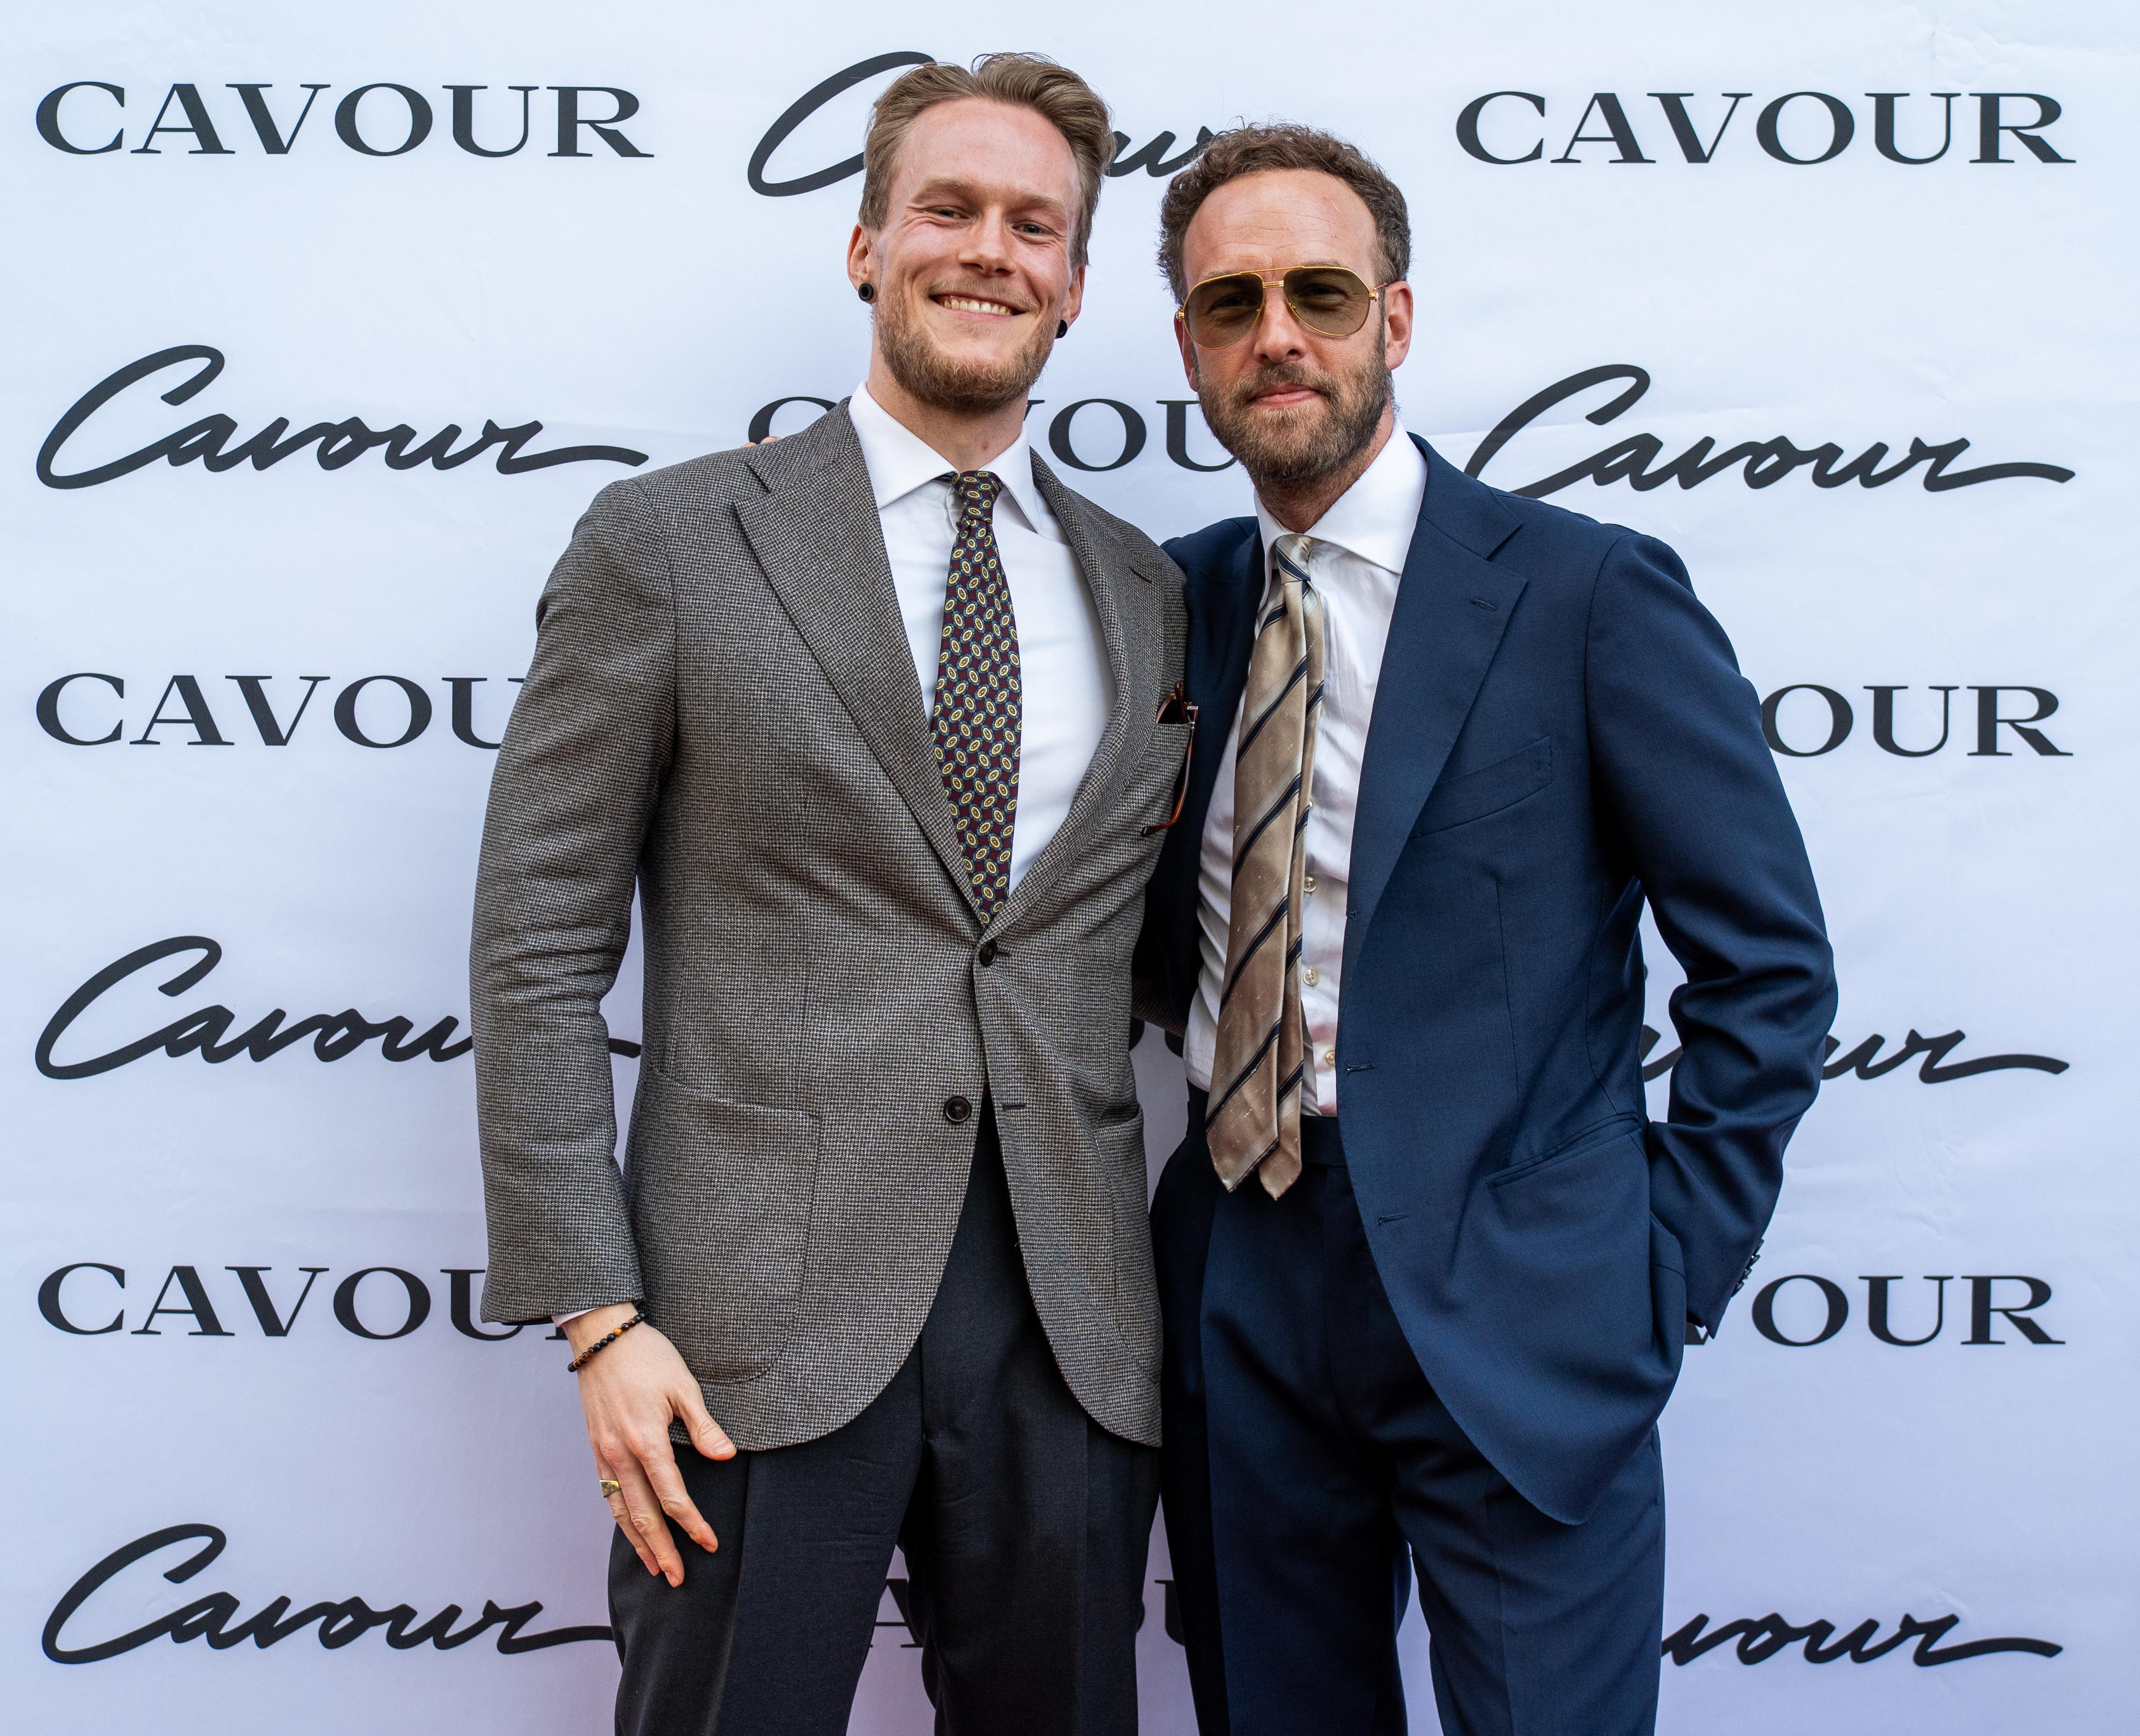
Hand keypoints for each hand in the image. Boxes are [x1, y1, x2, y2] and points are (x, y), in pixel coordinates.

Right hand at [567, 1302, 735, 1584]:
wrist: (602, 1337)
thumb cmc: (647, 1357)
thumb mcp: (684, 1387)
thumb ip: (703, 1426)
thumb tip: (725, 1457)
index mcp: (647, 1441)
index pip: (673, 1497)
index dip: (692, 1524)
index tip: (709, 1544)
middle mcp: (621, 1454)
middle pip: (643, 1515)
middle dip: (661, 1550)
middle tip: (676, 1578)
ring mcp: (604, 1453)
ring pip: (620, 1510)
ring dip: (638, 1542)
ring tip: (653, 1566)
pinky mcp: (596, 1447)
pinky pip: (606, 1492)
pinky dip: (619, 1517)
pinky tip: (629, 1528)